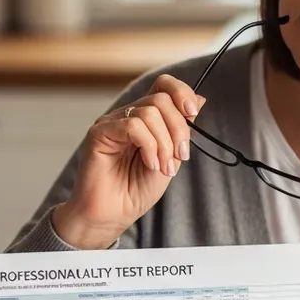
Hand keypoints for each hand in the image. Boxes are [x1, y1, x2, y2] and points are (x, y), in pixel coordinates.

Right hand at [52, 75, 205, 249]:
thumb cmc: (137, 189)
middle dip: (179, 129)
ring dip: (164, 143)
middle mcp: (128, 115)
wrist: (113, 214)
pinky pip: (132, 126)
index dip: (182, 92)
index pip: (163, 85)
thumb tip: (200, 99)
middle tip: (180, 157)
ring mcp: (113, 122)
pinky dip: (149, 146)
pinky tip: (149, 163)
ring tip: (163, 167)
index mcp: (146, 118)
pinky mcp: (99, 133)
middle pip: (161, 99)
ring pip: (149, 112)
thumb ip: (181, 130)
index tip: (192, 112)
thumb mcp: (171, 157)